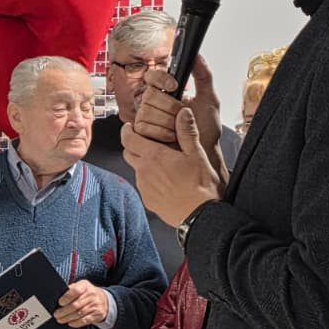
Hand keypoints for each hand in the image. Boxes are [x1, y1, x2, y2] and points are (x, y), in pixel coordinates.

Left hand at [56, 280, 109, 327]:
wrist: (104, 300)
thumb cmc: (87, 293)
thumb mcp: (80, 286)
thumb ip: (70, 290)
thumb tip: (57, 297)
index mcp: (85, 285)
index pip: (76, 290)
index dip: (67, 297)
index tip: (60, 303)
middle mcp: (91, 295)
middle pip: (76, 305)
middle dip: (64, 311)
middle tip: (56, 314)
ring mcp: (95, 305)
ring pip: (79, 313)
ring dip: (67, 318)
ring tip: (60, 319)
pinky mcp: (97, 314)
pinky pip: (85, 320)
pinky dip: (76, 323)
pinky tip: (70, 323)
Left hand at [121, 109, 224, 227]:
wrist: (200, 216)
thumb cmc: (200, 186)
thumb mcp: (197, 154)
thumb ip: (187, 132)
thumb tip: (182, 113)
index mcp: (154, 156)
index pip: (128, 138)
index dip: (127, 130)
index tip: (131, 126)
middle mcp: (144, 171)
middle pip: (128, 152)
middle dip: (134, 145)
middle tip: (147, 142)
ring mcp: (144, 187)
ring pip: (136, 169)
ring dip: (144, 163)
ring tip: (162, 163)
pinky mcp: (148, 200)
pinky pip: (144, 185)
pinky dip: (150, 180)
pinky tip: (165, 181)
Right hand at [133, 60, 228, 176]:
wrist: (202, 153)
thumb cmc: (206, 130)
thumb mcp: (209, 100)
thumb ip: (203, 75)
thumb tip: (197, 56)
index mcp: (167, 92)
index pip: (153, 76)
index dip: (162, 80)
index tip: (175, 87)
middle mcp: (153, 103)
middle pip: (149, 95)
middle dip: (170, 107)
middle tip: (182, 116)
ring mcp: (145, 118)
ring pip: (146, 112)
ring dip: (167, 123)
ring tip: (177, 129)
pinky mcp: (140, 134)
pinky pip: (142, 127)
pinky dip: (160, 133)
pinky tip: (170, 137)